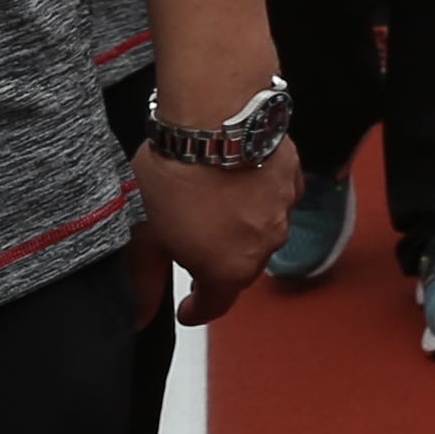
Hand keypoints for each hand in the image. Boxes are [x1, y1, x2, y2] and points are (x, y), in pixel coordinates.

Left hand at [137, 136, 294, 325]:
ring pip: (259, 232)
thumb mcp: (145, 234)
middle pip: (239, 268)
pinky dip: (256, 197)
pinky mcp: (292, 178)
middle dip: (216, 263)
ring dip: (237, 227)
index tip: (187, 308)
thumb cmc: (177, 175)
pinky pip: (275, 199)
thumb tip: (142, 316)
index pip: (215, 305)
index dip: (198, 309)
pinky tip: (234, 178)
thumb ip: (145, 280)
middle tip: (189, 244)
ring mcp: (283, 211)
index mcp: (227, 270)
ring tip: (210, 203)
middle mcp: (263, 247)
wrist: (215, 117)